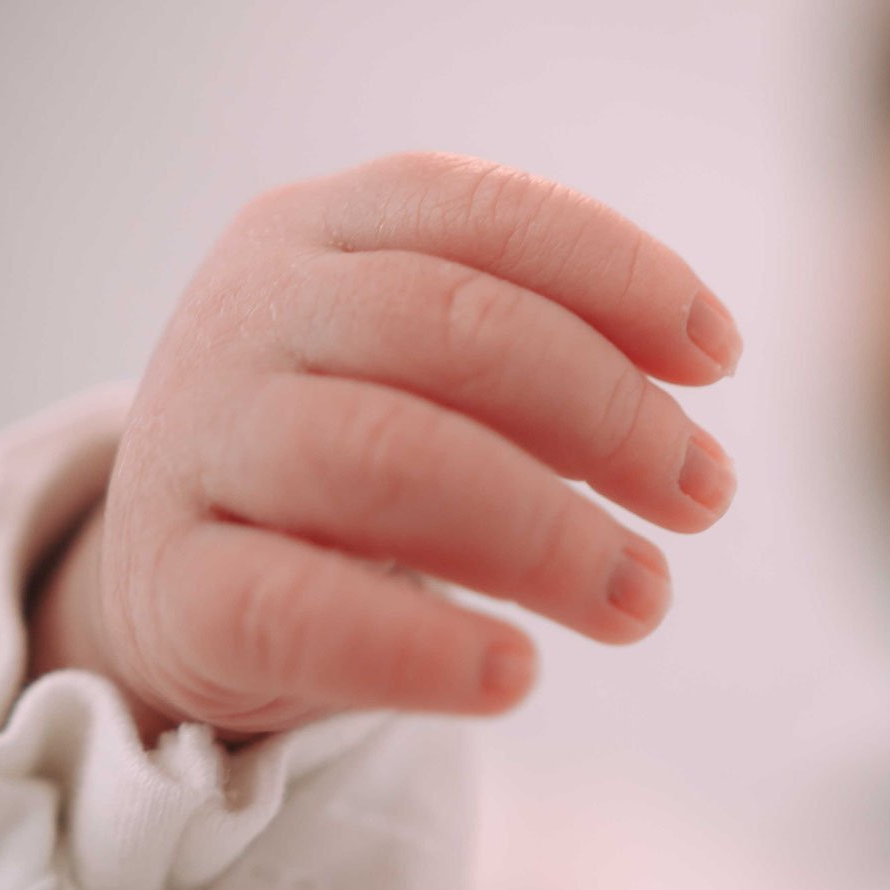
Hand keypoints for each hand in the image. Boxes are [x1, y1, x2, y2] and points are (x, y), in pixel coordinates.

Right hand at [26, 152, 740, 736]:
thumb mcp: (429, 372)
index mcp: (323, 228)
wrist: (173, 572)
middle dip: (607, 411)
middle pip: (452, 326)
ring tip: (640, 600)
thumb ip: (540, 360)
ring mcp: (197, 440)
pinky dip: (419, 646)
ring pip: (387, 457)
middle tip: (702, 496)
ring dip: (544, 532)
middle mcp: (252, 310)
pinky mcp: (169, 583)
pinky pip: (296, 609)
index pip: (486, 213)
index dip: (622, 276)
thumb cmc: (350, 455)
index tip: (720, 361)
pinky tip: (511, 675)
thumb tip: (688, 424)